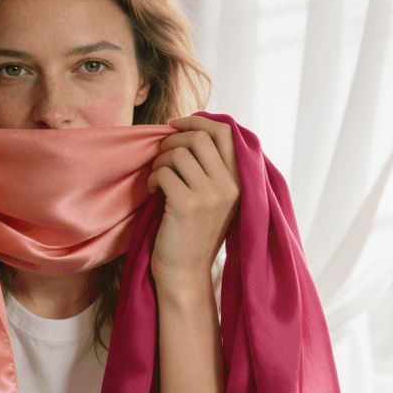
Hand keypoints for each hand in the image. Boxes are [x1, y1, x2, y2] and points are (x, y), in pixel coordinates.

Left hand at [146, 115, 239, 288]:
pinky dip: (153, 178)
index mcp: (239, 181)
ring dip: (160, 161)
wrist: (185, 272)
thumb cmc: (193, 232)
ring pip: (178, 153)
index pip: (224, 132)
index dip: (196, 121)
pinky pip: (163, 172)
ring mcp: (211, 195)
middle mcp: (230, 186)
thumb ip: (211, 167)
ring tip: (157, 178)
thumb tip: (191, 127)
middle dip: (172, 140)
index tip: (175, 125)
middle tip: (161, 154)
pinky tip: (153, 192)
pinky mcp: (187, 205)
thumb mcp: (214, 197)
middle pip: (198, 137)